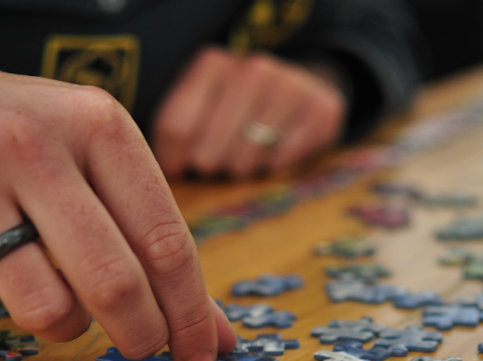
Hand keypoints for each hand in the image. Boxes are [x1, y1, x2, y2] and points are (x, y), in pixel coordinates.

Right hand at [0, 62, 235, 360]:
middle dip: (138, 334)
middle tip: (139, 348)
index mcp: (95, 124)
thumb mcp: (91, 162)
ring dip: (59, 325)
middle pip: (112, 280)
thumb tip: (214, 338)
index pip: (165, 240)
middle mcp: (32, 142)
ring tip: (48, 296)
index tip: (198, 357)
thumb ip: (152, 240)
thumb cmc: (16, 145)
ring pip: (42, 306)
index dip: (189, 314)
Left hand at [152, 47, 345, 179]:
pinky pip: (282, 162)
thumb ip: (174, 132)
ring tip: (245, 158)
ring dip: (242, 169)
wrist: (303, 88)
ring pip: (245, 160)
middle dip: (209, 167)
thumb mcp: (202, 106)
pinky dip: (274, 167)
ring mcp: (290, 86)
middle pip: (208, 152)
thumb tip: (161, 174)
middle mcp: (252, 68)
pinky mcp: (321, 109)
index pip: (175, 127)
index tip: (178, 171)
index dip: (174, 160)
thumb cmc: (238, 109)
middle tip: (218, 163)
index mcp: (212, 63)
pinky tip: (274, 153)